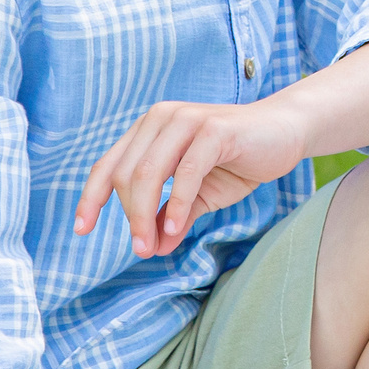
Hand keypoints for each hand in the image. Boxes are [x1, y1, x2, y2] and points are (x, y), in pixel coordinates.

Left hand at [74, 92, 317, 256]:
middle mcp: (162, 117)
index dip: (91, 198)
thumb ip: (173, 216)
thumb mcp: (200, 194)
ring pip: (148, 173)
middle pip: (125, 175)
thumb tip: (152, 248)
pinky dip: (177, 204)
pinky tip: (177, 228)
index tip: (82, 229)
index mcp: (150, 128)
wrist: (286, 133)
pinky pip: (186, 173)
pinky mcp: (215, 129)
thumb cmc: (239, 160)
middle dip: (128, 218)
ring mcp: (187, 120)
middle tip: (140, 250)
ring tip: (151, 246)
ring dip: (145, 216)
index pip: (108, 165)